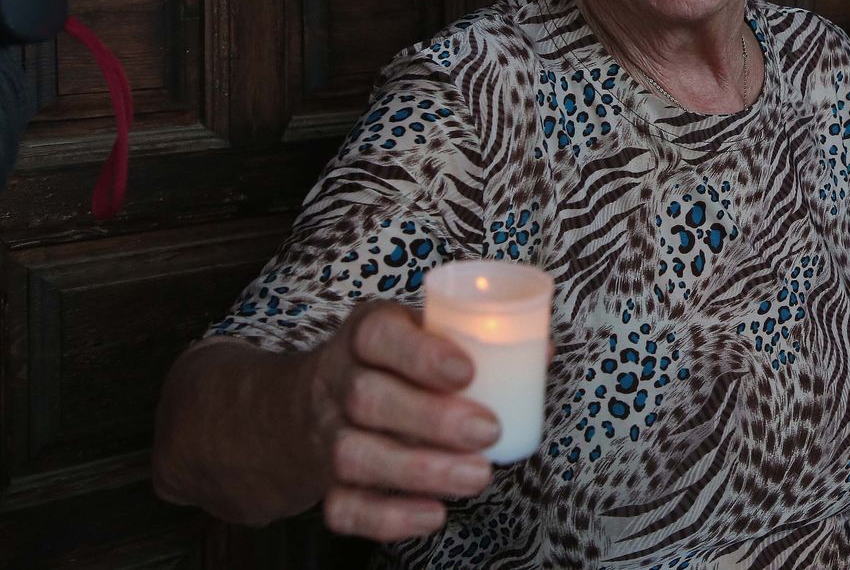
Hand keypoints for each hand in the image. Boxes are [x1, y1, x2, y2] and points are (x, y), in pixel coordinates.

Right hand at [301, 301, 499, 540]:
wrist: (306, 404)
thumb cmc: (389, 363)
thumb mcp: (421, 332)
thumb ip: (476, 339)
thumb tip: (543, 350)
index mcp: (365, 334)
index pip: (378, 335)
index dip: (420, 354)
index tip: (467, 372)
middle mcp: (337, 381)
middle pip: (368, 399)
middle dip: (431, 419)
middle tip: (489, 431)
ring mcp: (326, 435)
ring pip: (356, 455)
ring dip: (420, 470)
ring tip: (477, 476)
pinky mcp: (326, 484)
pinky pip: (345, 507)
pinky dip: (389, 517)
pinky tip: (434, 514)